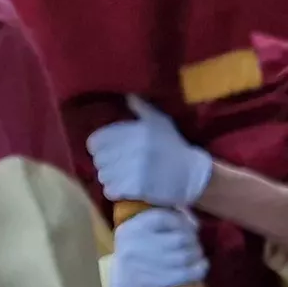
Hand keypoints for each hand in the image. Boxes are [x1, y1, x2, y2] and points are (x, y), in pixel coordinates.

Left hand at [86, 96, 213, 208]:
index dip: (98, 147)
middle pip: (98, 160)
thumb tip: (128, 95)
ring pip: (103, 176)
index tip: (107, 150)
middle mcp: (132, 148)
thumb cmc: (174, 147)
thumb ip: (141, 108)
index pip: (96, 141)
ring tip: (121, 177)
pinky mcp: (136, 188)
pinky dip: (114, 191)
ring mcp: (134, 169)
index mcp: (135, 131)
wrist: (191, 175)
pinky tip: (124, 188)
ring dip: (110, 178)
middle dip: (105, 163)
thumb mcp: (160, 122)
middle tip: (117, 165)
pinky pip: (110, 191)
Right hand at [106, 204, 208, 286]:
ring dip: (196, 254)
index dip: (183, 222)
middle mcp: (137, 245)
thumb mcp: (140, 229)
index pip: (165, 218)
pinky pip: (188, 274)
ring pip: (186, 256)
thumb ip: (165, 218)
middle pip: (180, 238)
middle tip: (193, 243)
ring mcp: (147, 265)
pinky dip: (200, 268)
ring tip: (195, 254)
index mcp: (132, 228)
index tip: (189, 228)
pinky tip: (200, 265)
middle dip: (193, 240)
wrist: (120, 283)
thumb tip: (194, 222)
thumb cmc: (136, 251)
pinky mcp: (157, 283)